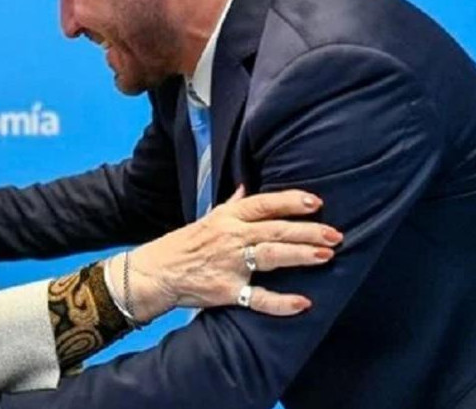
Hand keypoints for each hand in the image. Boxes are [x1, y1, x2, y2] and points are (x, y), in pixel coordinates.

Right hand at [116, 187, 342, 319]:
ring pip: (270, 257)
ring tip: (326, 256)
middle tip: (335, 234)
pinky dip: (280, 302)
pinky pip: (257, 298)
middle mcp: (229, 238)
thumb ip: (231, 205)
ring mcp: (228, 265)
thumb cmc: (182, 246)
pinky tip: (303, 303)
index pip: (262, 204)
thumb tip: (246, 187)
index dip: (289, 201)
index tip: (315, 202)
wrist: (154, 274)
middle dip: (307, 231)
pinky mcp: (226, 292)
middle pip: (274, 230)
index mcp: (225, 219)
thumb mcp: (205, 219)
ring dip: (299, 256)